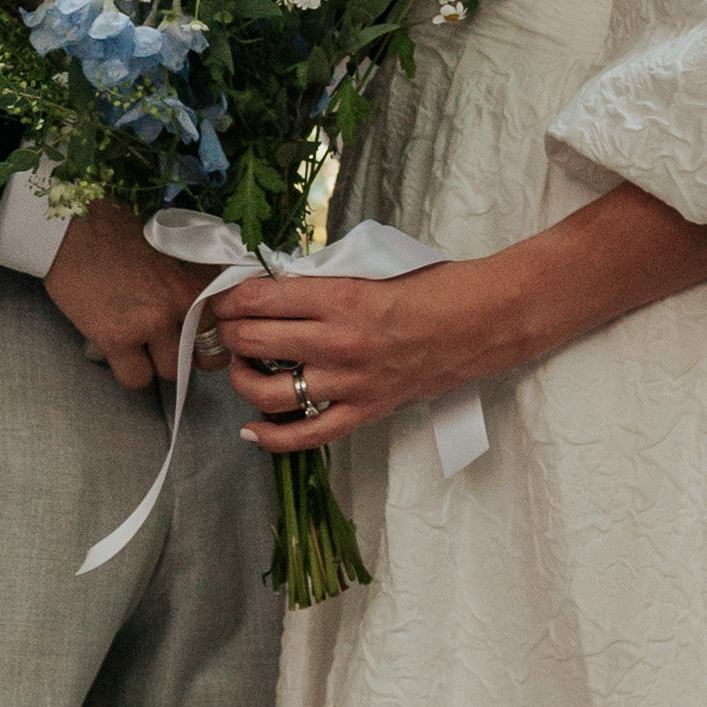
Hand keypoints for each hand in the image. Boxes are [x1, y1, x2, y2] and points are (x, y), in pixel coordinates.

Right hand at [44, 193, 199, 393]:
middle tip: (167, 346)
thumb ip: (191, 280)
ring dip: (156, 363)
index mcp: (198, 278)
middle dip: (185, 354)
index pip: (221, 326)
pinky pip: (136, 378)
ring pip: (169, 371)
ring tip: (139, 346)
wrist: (74, 226)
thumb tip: (202, 310)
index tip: (198, 340)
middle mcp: (181, 303)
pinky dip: (130, 371)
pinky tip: (120, 354)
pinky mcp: (117, 338)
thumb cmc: (118, 231)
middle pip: (201, 355)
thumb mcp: (170, 250)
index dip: (209, 338)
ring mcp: (150, 323)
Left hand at [217, 256, 511, 452]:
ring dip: (240, 379)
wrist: (483, 321)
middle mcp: (337, 343)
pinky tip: (251, 429)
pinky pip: (307, 436)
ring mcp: (349, 384)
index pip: (257, 300)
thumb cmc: (431, 286)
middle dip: (228, 333)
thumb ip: (320, 280)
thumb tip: (271, 286)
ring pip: (266, 393)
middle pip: (252, 342)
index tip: (224, 299)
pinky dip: (272, 438)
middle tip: (227, 327)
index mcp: (338, 297)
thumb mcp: (369, 268)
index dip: (228, 298)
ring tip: (242, 366)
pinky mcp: (365, 412)